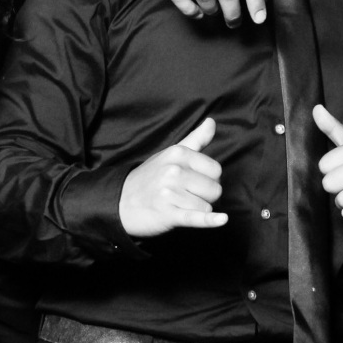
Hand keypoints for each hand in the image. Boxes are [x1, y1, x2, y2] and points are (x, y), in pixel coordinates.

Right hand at [119, 118, 226, 236]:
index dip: (209, 179)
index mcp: (178, 154)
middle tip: (184, 195)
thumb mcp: (171, 153)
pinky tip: (222, 220)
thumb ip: (196, 139)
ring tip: (178, 205)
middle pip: (215, 189)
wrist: (121, 202)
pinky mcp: (168, 214)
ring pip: (206, 206)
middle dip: (204, 196)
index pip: (216, 170)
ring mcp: (170, 193)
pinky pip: (196, 217)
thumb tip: (212, 121)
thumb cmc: (150, 177)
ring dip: (196, 210)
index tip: (193, 181)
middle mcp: (174, 171)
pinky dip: (210, 221)